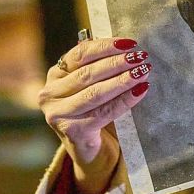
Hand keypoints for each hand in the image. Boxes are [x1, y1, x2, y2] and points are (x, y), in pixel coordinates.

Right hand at [39, 37, 151, 193]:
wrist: (89, 150)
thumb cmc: (93, 111)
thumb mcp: (90, 86)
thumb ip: (100, 67)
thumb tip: (128, 47)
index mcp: (55, 75)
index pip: (80, 54)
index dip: (105, 47)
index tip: (130, 43)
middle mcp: (50, 93)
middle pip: (88, 73)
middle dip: (117, 63)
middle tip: (141, 57)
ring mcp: (58, 114)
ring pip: (95, 93)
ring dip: (122, 80)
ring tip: (143, 71)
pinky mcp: (72, 131)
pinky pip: (104, 112)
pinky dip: (125, 100)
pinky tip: (140, 91)